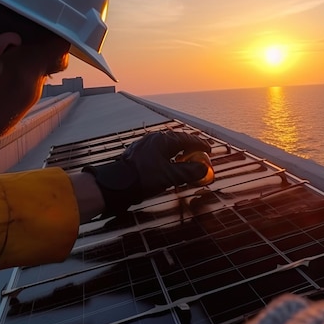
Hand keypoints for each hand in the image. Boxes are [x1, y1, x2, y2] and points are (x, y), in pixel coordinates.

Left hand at [82, 131, 210, 215]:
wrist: (115, 185)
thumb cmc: (142, 179)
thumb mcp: (170, 177)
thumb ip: (189, 172)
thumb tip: (204, 168)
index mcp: (163, 140)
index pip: (187, 139)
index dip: (200, 145)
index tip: (209, 150)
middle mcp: (153, 139)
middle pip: (177, 141)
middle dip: (190, 149)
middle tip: (199, 156)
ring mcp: (144, 145)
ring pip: (166, 147)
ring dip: (178, 154)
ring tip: (185, 162)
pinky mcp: (137, 154)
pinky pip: (157, 152)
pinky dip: (167, 158)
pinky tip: (167, 167)